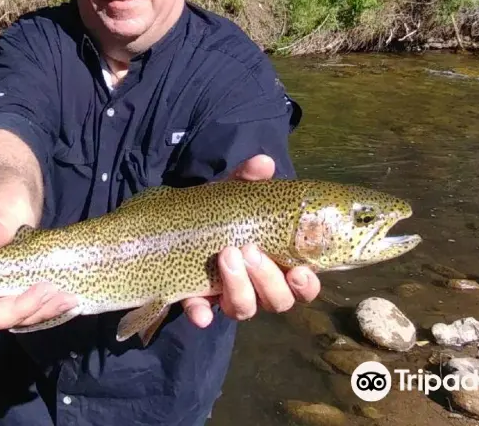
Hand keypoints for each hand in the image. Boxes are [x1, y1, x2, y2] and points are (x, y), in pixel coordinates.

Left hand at [181, 155, 320, 327]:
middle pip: (276, 301)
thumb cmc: (216, 213)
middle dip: (267, 279)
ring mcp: (227, 297)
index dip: (305, 286)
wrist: (173, 223)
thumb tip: (263, 163)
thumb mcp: (230, 195)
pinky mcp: (197, 301)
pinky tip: (199, 309)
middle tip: (250, 250)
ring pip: (244, 309)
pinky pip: (203, 314)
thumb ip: (247, 180)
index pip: (302, 287)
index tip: (298, 271)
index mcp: (275, 264)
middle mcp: (256, 287)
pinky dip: (202, 313)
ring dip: (240, 287)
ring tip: (226, 255)